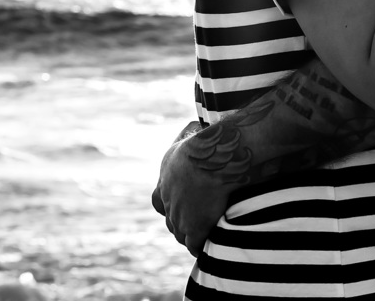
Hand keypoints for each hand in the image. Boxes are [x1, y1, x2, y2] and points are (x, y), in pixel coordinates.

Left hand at [150, 121, 232, 256]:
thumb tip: (197, 126)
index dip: (170, 204)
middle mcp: (167, 196)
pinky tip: (212, 245)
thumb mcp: (195, 132)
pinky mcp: (194, 229)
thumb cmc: (212, 141)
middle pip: (171, 219)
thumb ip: (193, 134)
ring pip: (180, 234)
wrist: (216, 158)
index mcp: (166, 174)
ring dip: (191, 236)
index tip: (184, 206)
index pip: (158, 199)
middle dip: (183, 222)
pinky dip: (202, 247)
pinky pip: (195, 245)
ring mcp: (178, 215)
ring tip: (205, 237)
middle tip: (198, 224)